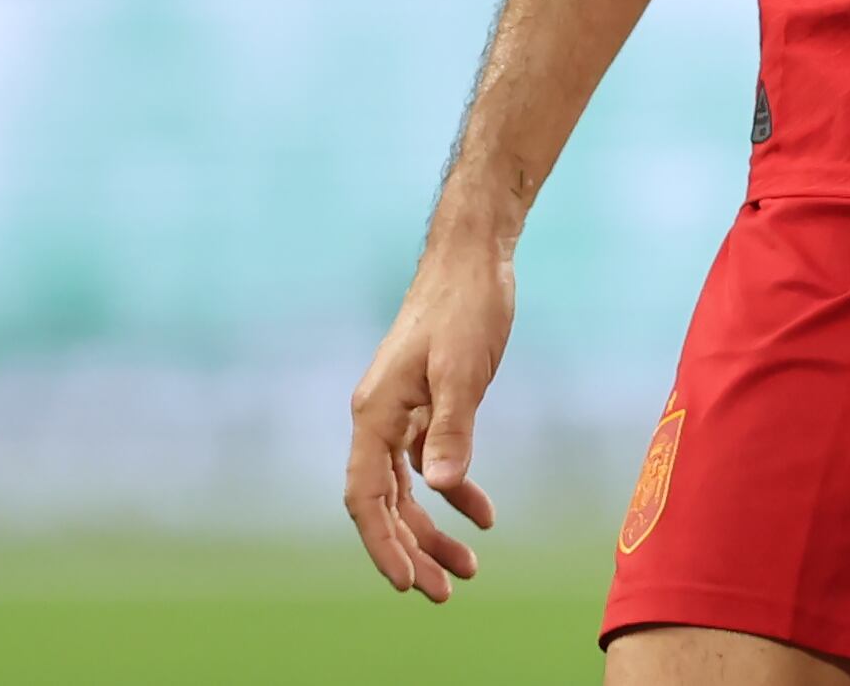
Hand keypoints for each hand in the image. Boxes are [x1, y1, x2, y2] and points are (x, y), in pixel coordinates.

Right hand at [344, 238, 514, 599]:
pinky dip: (454, 492)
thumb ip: (453, 428)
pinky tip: (483, 514)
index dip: (383, 543)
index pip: (366, 496)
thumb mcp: (463, 368)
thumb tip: (442, 488)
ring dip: (432, 530)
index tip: (408, 582)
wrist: (474, 257)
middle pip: (384, 503)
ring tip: (467, 569)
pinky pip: (431, 464)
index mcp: (375, 413)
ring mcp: (402, 412)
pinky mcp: (427, 405)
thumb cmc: (465, 305)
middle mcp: (379, 418)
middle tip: (444, 592)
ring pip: (406, 490)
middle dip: (411, 550)